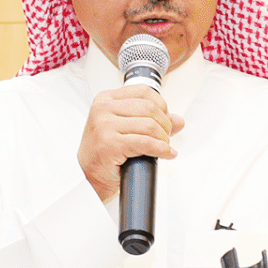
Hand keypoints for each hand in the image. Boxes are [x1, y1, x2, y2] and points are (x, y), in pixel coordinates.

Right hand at [77, 84, 185, 201]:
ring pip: (149, 125)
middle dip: (164, 124)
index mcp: (106, 99)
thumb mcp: (126, 128)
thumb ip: (150, 120)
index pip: (143, 91)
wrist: (89, 175)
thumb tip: (178, 120)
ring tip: (163, 146)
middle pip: (149, 108)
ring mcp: (104, 125)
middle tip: (165, 137)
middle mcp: (103, 109)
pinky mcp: (110, 143)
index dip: (161, 105)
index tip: (165, 119)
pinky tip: (166, 154)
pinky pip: (145, 143)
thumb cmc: (104, 152)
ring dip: (163, 139)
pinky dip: (161, 149)